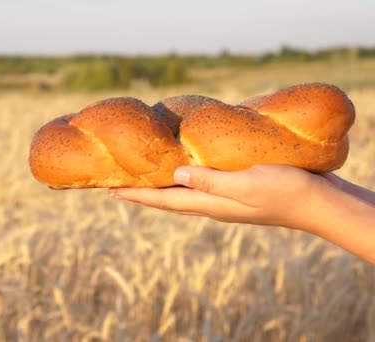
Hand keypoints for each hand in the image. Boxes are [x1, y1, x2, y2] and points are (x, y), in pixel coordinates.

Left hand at [109, 165, 335, 229]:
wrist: (318, 201)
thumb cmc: (284, 191)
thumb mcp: (245, 185)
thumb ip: (210, 181)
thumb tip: (174, 176)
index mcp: (209, 203)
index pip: (163, 200)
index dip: (136, 194)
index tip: (110, 190)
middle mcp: (211, 202)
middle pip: (167, 197)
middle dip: (141, 191)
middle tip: (117, 183)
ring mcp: (224, 196)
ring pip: (182, 191)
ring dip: (160, 185)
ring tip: (143, 176)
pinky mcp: (236, 187)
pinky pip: (200, 183)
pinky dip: (184, 176)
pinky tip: (184, 167)